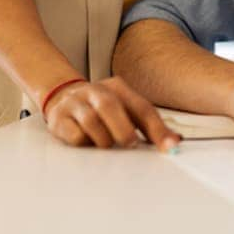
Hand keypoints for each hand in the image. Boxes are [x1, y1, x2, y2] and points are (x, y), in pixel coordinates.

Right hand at [43, 76, 180, 151]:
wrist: (62, 96)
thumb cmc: (101, 108)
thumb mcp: (125, 109)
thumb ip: (148, 124)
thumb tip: (173, 141)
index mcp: (118, 88)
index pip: (142, 108)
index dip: (157, 129)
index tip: (169, 146)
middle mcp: (96, 91)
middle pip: (110, 106)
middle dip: (124, 130)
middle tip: (130, 144)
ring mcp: (76, 103)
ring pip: (91, 121)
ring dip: (103, 139)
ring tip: (107, 144)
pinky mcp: (59, 119)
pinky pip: (74, 134)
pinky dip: (84, 142)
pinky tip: (87, 141)